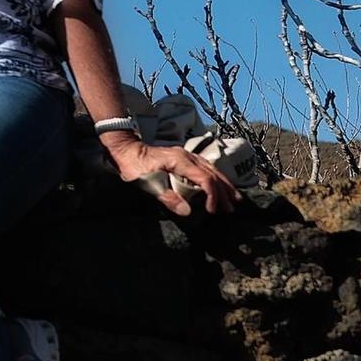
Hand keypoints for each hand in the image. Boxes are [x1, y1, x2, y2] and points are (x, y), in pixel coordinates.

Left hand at [99, 134, 238, 215]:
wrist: (126, 149)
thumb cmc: (134, 166)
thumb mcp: (146, 183)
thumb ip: (167, 197)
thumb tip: (187, 211)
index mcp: (180, 161)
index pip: (205, 178)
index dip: (213, 195)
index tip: (213, 210)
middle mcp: (187, 156)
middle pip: (213, 173)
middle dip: (224, 192)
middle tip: (231, 208)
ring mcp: (186, 155)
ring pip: (212, 169)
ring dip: (224, 184)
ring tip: (234, 198)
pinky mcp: (184, 158)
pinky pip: (206, 167)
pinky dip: (216, 177)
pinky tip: (220, 185)